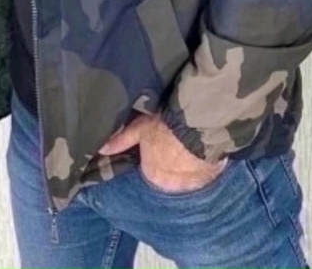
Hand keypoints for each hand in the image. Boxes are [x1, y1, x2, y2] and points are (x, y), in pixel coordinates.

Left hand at [98, 112, 227, 192]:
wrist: (198, 125)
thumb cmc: (165, 127)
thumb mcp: (140, 129)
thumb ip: (121, 140)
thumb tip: (101, 149)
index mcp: (152, 175)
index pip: (150, 171)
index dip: (153, 157)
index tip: (158, 146)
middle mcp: (171, 185)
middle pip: (168, 176)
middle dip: (170, 165)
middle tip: (174, 146)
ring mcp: (192, 183)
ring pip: (187, 176)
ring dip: (187, 167)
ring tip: (189, 149)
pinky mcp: (210, 177)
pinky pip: (204, 174)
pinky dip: (203, 166)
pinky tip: (202, 152)